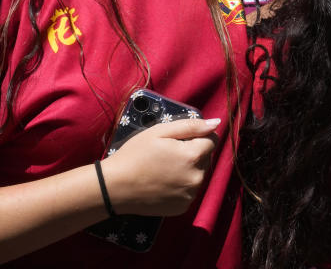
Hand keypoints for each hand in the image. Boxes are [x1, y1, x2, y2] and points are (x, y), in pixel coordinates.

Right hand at [98, 118, 219, 216]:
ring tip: (165, 169)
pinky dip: (182, 185)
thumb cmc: (135, 155)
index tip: (178, 141)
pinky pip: (190, 190)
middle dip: (193, 153)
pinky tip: (164, 183)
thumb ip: (191, 126)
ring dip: (189, 169)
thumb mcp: (160, 132)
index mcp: (193, 156)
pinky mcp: (182, 207)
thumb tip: (216, 123)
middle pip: (206, 158)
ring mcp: (190, 195)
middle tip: (168, 154)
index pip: (212, 140)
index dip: (197, 137)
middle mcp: (196, 178)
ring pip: (199, 174)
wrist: (114, 187)